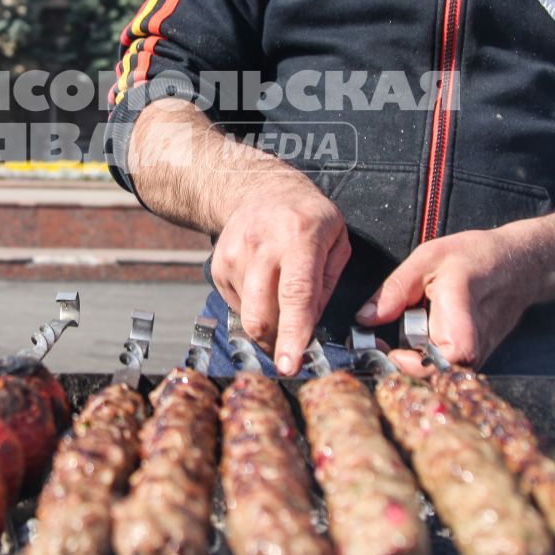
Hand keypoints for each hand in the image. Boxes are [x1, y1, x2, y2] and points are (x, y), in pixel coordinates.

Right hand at [211, 178, 350, 375]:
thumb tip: (309, 328)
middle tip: (290, 349)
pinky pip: (237, 307)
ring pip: (248, 316)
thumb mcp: (336, 242)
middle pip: (261, 314)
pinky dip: (254, 308)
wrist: (260, 190)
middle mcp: (263, 245)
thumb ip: (326, 286)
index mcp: (300, 237)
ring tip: (280, 298)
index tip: (289, 365)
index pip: (296, 293)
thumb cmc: (307, 218)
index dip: (293, 333)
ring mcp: (235, 254)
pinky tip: (263, 285)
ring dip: (268, 323)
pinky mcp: (218, 265)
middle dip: (276, 343)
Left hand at [353, 227, 533, 372]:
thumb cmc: (476, 257)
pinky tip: (417, 343)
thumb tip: (365, 319)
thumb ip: (395, 289)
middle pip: (440, 374)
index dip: (420, 364)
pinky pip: (449, 368)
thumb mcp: (428, 258)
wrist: (520, 265)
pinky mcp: (478, 357)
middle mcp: (476, 339)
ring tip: (397, 345)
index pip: (452, 355)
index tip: (395, 353)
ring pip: (443, 375)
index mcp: (462, 309)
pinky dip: (428, 361)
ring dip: (415, 365)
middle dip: (405, 368)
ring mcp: (481, 352)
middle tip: (383, 349)